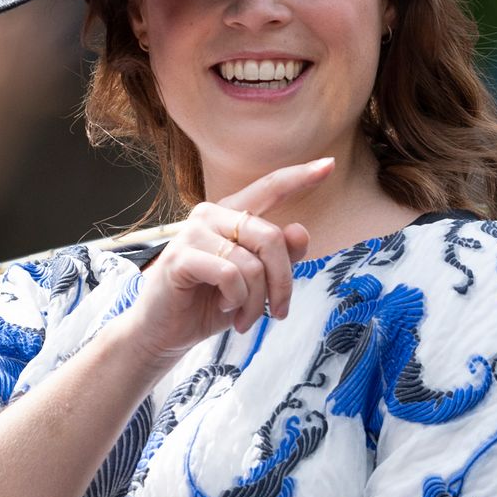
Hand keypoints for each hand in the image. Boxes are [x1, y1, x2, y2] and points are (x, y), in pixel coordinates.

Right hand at [106, 158, 329, 371]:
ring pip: (252, 263)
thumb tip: (301, 231)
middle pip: (272, 238)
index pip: (269, 188)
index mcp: (231, 215)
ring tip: (246, 318)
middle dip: (283, 282)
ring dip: (256, 301)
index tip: (329, 164)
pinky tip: (225, 307)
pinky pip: (230, 274)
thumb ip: (280, 258)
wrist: (166, 332)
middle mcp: (211, 215)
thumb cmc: (210, 303)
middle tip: (279, 312)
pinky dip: (236, 299)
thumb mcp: (255, 284)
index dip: (300, 177)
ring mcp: (192, 233)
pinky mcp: (180, 257)